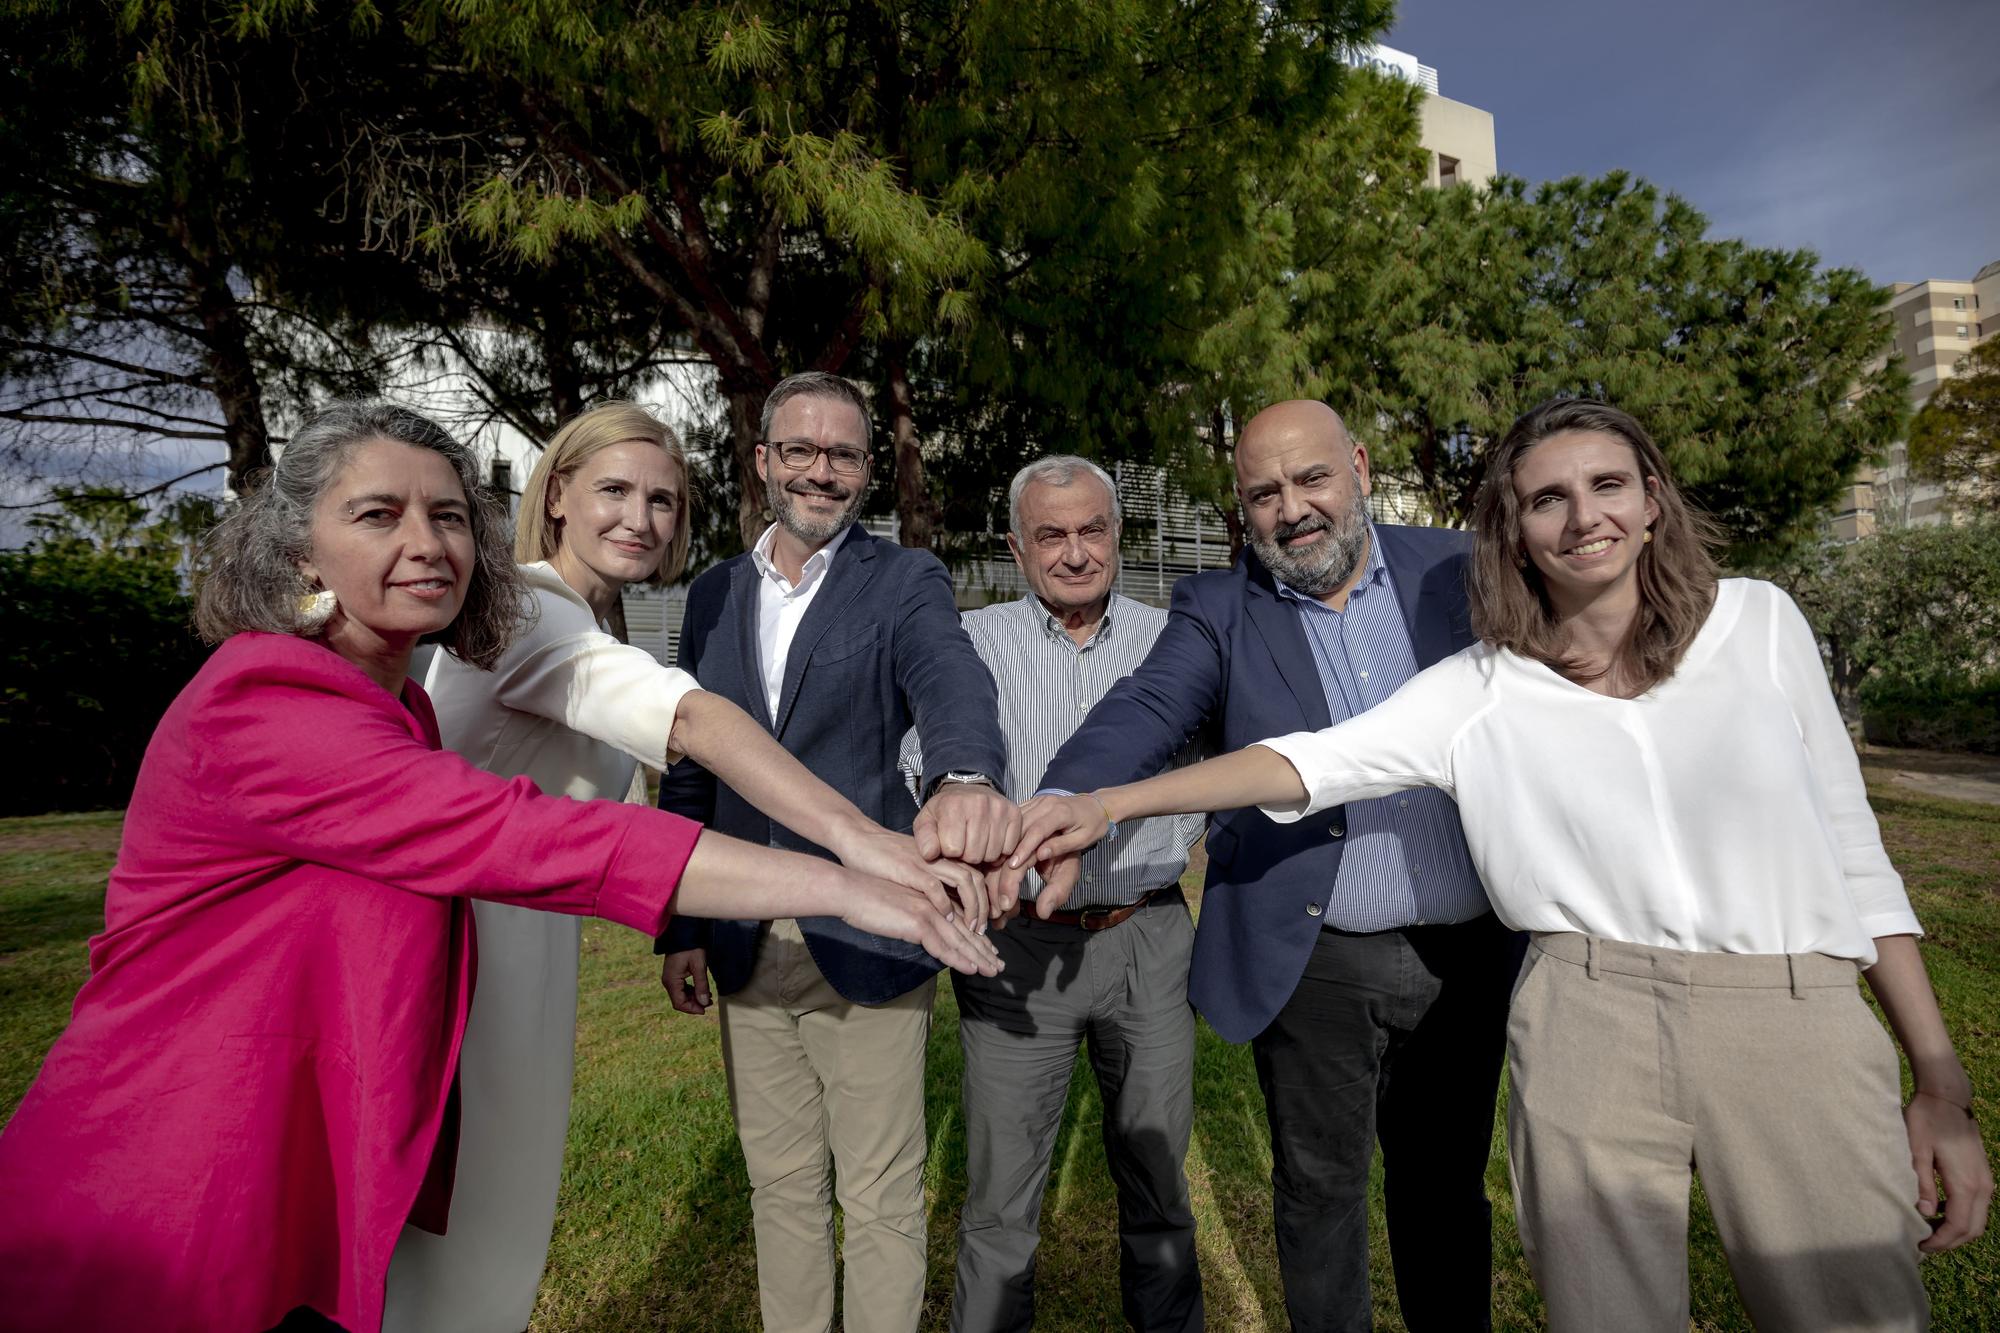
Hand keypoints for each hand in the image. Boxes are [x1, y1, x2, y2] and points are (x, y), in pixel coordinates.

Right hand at [659, 948, 711, 1015]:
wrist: (683, 932)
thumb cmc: (691, 947)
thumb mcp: (699, 966)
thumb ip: (701, 985)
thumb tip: (704, 1003)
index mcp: (671, 981)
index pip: (679, 1003)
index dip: (692, 1009)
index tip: (705, 1010)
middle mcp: (668, 981)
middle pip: (679, 1001)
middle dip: (694, 1004)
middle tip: (709, 1002)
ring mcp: (670, 977)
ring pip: (680, 995)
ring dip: (693, 998)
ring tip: (708, 997)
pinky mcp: (673, 974)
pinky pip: (681, 988)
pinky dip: (691, 991)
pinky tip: (701, 990)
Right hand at [833, 822, 989, 925]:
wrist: (857, 839)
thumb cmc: (881, 859)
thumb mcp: (914, 871)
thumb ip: (930, 886)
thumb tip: (945, 912)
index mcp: (942, 859)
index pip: (975, 878)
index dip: (984, 903)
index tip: (985, 925)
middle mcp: (939, 859)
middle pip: (976, 881)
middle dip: (984, 908)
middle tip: (984, 931)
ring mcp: (926, 863)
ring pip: (964, 881)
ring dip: (973, 907)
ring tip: (973, 928)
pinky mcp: (909, 869)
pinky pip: (934, 885)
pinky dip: (943, 903)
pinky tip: (947, 917)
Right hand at [835, 868, 1003, 976]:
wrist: (849, 887)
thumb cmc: (866, 894)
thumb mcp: (897, 902)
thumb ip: (913, 914)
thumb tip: (920, 929)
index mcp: (933, 895)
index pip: (962, 918)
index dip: (977, 937)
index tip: (989, 952)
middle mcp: (936, 900)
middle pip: (967, 927)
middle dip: (984, 949)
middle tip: (999, 965)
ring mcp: (929, 908)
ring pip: (961, 937)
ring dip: (978, 956)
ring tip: (992, 970)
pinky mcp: (918, 918)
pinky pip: (943, 943)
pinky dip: (958, 958)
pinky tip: (970, 968)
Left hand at [913, 783, 1022, 867]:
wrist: (968, 790)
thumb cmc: (945, 811)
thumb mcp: (926, 822)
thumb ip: (924, 839)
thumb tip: (930, 855)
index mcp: (953, 806)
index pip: (953, 849)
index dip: (949, 852)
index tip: (948, 844)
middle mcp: (978, 804)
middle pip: (974, 855)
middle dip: (966, 856)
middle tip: (963, 845)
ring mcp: (999, 808)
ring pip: (992, 854)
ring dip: (983, 854)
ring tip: (976, 843)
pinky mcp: (1014, 813)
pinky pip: (1009, 848)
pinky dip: (1000, 850)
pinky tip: (990, 841)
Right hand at [988, 792, 1106, 919]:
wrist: (1095, 805)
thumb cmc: (1092, 826)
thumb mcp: (1083, 840)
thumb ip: (1061, 846)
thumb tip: (1040, 855)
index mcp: (1061, 812)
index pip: (1038, 830)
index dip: (1024, 847)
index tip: (1013, 865)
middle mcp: (1046, 802)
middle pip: (1022, 825)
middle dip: (1010, 846)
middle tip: (999, 866)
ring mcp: (1038, 800)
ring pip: (1016, 820)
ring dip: (1005, 838)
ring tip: (996, 859)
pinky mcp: (1033, 801)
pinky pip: (1017, 816)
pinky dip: (1008, 830)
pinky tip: (1001, 845)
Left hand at [1906, 1092, 1992, 1251]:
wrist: (1948, 1097)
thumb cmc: (1927, 1119)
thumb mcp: (1917, 1150)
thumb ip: (1923, 1183)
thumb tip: (1925, 1213)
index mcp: (1966, 1184)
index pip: (1958, 1226)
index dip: (1940, 1241)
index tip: (1919, 1246)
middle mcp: (1983, 1186)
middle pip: (1972, 1229)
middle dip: (1949, 1242)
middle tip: (1923, 1244)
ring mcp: (1986, 1181)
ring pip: (1977, 1220)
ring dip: (1956, 1230)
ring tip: (1928, 1231)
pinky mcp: (1983, 1175)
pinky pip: (1977, 1206)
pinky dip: (1961, 1216)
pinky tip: (1938, 1211)